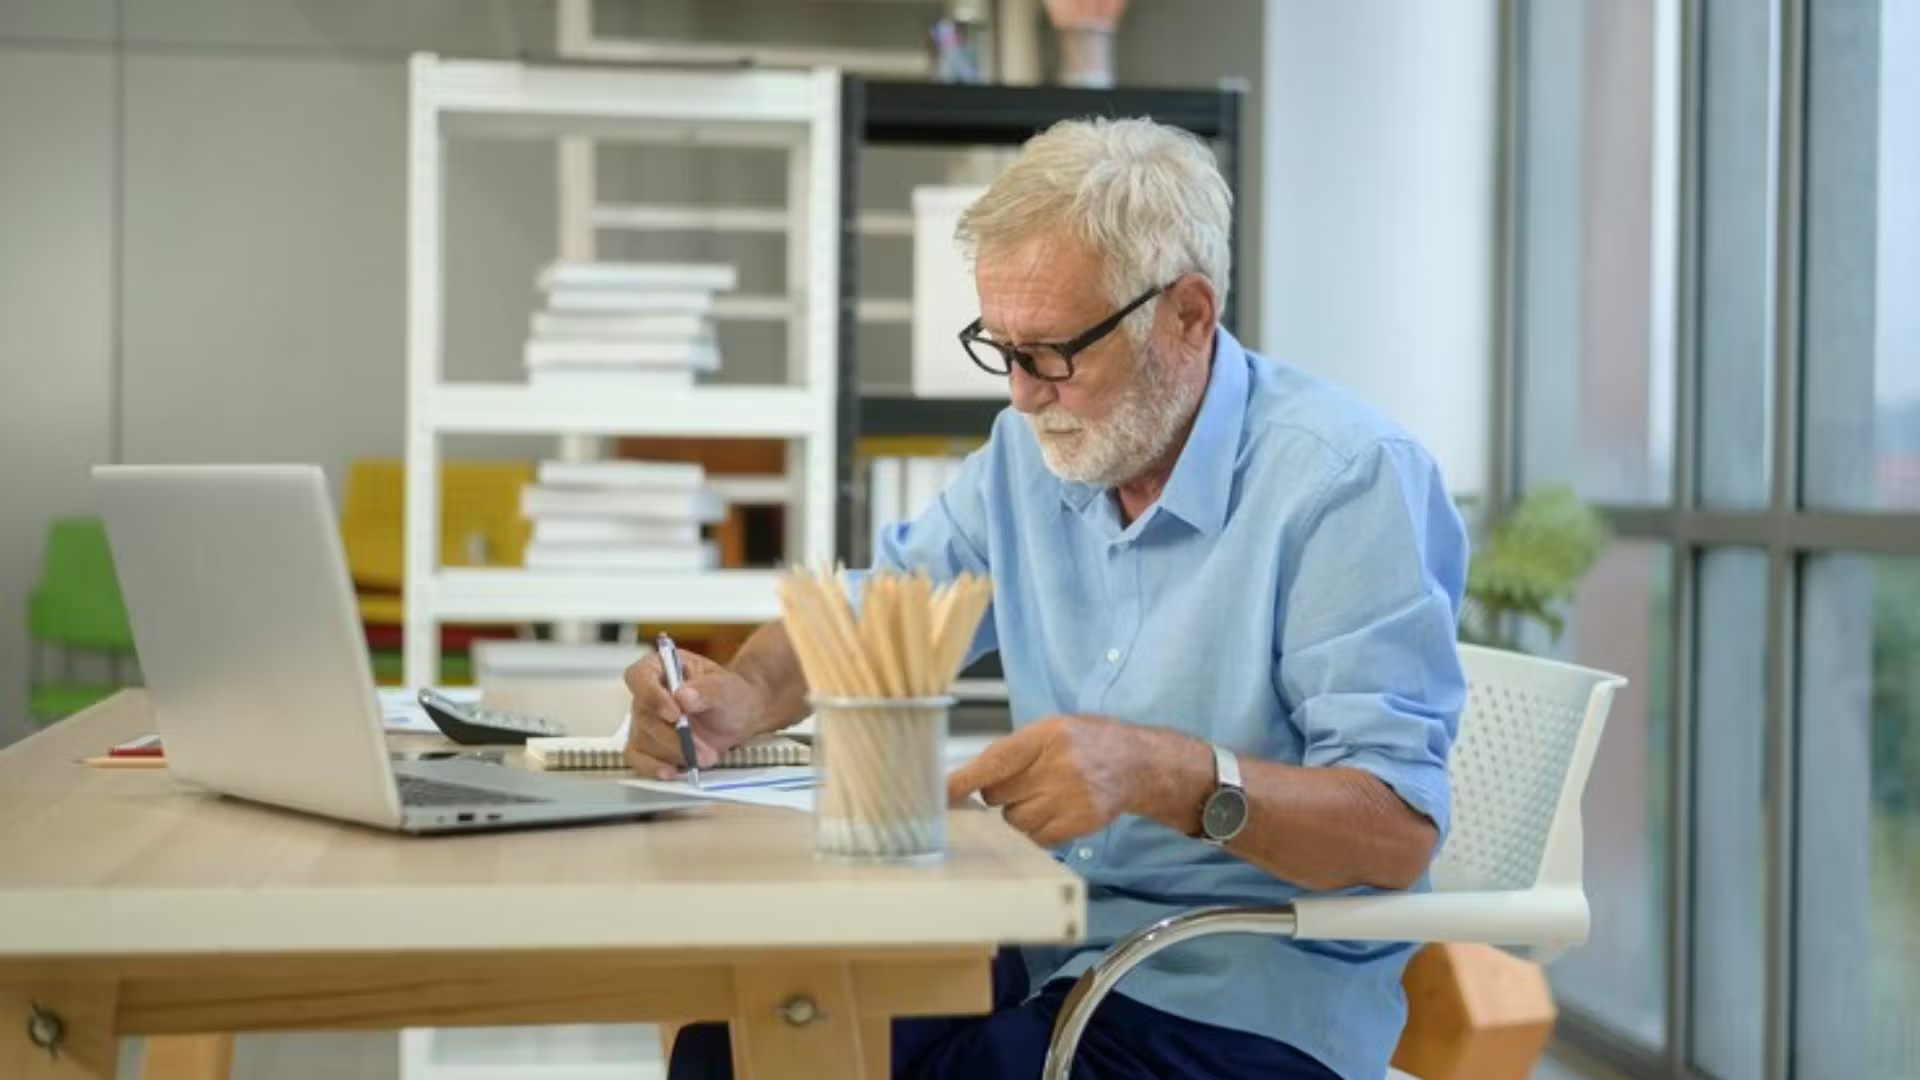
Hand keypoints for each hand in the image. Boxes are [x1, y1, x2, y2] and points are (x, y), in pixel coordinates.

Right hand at [622, 649, 768, 778]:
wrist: (738, 717)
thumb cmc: (729, 694)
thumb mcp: (726, 687)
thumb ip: (707, 689)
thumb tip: (682, 696)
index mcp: (660, 667)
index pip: (640, 677)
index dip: (652, 696)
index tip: (675, 714)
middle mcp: (646, 693)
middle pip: (643, 716)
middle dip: (675, 737)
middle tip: (705, 750)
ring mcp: (644, 720)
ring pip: (644, 740)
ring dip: (676, 753)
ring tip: (707, 757)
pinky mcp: (647, 744)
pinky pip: (638, 758)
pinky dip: (652, 767)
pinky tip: (671, 772)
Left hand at [945, 714, 1146, 847]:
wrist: (1137, 763)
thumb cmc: (1088, 742)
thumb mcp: (1052, 729)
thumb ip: (1012, 750)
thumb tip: (968, 778)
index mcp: (1047, 735)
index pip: (994, 761)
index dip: (963, 781)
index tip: (939, 795)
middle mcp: (1059, 766)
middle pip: (998, 796)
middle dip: (1002, 793)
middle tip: (1024, 781)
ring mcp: (1071, 798)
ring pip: (1015, 820)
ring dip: (1019, 813)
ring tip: (1044, 796)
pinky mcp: (1080, 823)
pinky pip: (1037, 838)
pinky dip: (1038, 830)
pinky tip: (1055, 812)